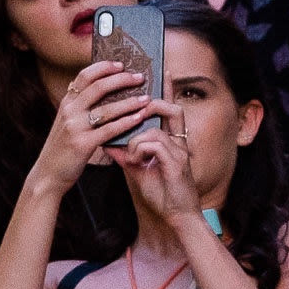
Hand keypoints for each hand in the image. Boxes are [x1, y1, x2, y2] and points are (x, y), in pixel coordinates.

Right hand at [35, 61, 155, 190]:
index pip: (85, 76)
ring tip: (146, 98)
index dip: (104, 67)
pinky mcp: (82, 144)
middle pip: (98, 87)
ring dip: (130, 102)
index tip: (121, 64)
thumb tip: (107, 92)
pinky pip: (109, 130)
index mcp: (66, 102)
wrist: (47, 174)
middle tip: (140, 77)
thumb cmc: (63, 148)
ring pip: (107, 108)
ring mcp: (75, 127)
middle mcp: (69, 111)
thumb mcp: (68, 123)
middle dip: (122, 80)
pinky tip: (139, 118)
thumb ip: (81, 108)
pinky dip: (126, 122)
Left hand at [112, 101, 201, 220]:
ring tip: (131, 157)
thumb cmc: (162, 194)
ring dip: (136, 140)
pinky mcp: (177, 163)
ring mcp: (179, 152)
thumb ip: (126, 155)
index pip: (169, 110)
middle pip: (172, 109)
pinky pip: (155, 145)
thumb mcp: (139, 171)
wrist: (177, 217)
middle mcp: (179, 143)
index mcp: (172, 142)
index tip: (163, 71)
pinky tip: (136, 163)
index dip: (166, 90)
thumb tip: (108, 143)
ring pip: (155, 130)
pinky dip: (140, 151)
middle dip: (153, 104)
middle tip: (136, 112)